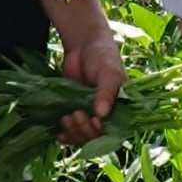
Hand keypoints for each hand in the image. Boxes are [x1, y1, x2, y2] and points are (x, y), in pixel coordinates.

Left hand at [56, 32, 124, 146]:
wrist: (83, 44)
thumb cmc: (103, 55)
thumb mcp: (109, 72)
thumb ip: (107, 92)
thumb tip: (102, 114)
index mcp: (121, 107)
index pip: (114, 131)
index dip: (102, 132)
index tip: (93, 121)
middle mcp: (106, 114)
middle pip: (96, 136)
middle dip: (85, 130)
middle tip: (77, 114)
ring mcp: (89, 114)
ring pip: (83, 137)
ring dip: (74, 132)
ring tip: (67, 118)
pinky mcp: (75, 111)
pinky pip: (72, 132)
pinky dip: (66, 136)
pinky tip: (60, 134)